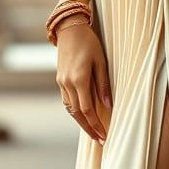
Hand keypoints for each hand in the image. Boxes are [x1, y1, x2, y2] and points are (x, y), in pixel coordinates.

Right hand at [55, 19, 111, 143]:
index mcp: (78, 79)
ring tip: (93, 130)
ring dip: (81, 121)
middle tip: (99, 140)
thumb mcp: (101, 61)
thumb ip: (103, 84)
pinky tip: (83, 114)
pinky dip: (74, 110)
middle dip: (88, 128)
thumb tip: (108, 105)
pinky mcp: (59, 79)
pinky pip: (66, 100)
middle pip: (77, 113)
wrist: (69, 28)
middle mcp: (67, 83)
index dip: (95, 124)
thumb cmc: (89, 42)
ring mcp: (61, 82)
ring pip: (70, 108)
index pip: (87, 110)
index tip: (104, 135)